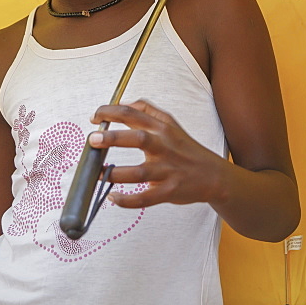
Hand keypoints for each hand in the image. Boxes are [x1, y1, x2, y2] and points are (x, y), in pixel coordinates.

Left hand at [88, 100, 225, 208]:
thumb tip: (120, 104)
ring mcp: (167, 170)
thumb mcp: (170, 123)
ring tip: (97, 173)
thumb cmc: (186, 148)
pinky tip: (113, 198)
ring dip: (114, 174)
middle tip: (92, 140)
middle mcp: (164, 146)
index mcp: (162, 127)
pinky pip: (145, 198)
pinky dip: (127, 200)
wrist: (213, 175)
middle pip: (137, 138)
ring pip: (139, 172)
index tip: (94, 118)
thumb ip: (146, 111)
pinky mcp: (169, 191)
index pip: (132, 113)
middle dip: (112, 138)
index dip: (109, 113)